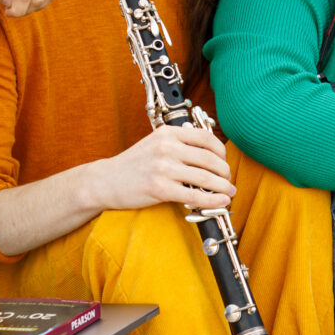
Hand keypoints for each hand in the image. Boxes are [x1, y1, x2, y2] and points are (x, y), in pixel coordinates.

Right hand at [88, 125, 234, 211]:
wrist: (105, 181)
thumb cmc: (134, 165)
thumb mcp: (155, 144)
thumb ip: (179, 144)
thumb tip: (212, 155)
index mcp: (168, 133)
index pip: (206, 138)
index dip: (221, 151)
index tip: (224, 162)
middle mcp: (166, 147)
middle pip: (210, 159)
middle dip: (225, 172)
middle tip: (228, 180)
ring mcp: (163, 167)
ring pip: (205, 178)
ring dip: (223, 187)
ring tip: (229, 192)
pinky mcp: (160, 188)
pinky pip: (194, 195)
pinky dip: (212, 200)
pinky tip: (220, 202)